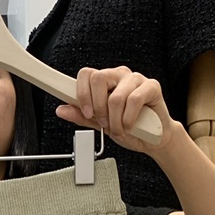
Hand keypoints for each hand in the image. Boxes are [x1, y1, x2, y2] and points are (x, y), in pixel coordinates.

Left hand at [56, 67, 175, 153]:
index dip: (82, 94)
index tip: (87, 114)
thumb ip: (82, 116)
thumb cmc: (128, 128)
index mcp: (105, 82)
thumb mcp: (100, 125)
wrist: (152, 139)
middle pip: (98, 78)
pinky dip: (128, 119)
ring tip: (120, 129)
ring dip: (115, 121)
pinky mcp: (151, 86)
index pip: (86, 74)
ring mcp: (135, 79)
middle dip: (98, 107)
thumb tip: (61, 110)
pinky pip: (134, 100)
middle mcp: (119, 76)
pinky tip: (130, 126)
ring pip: (115, 96)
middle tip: (104, 123)